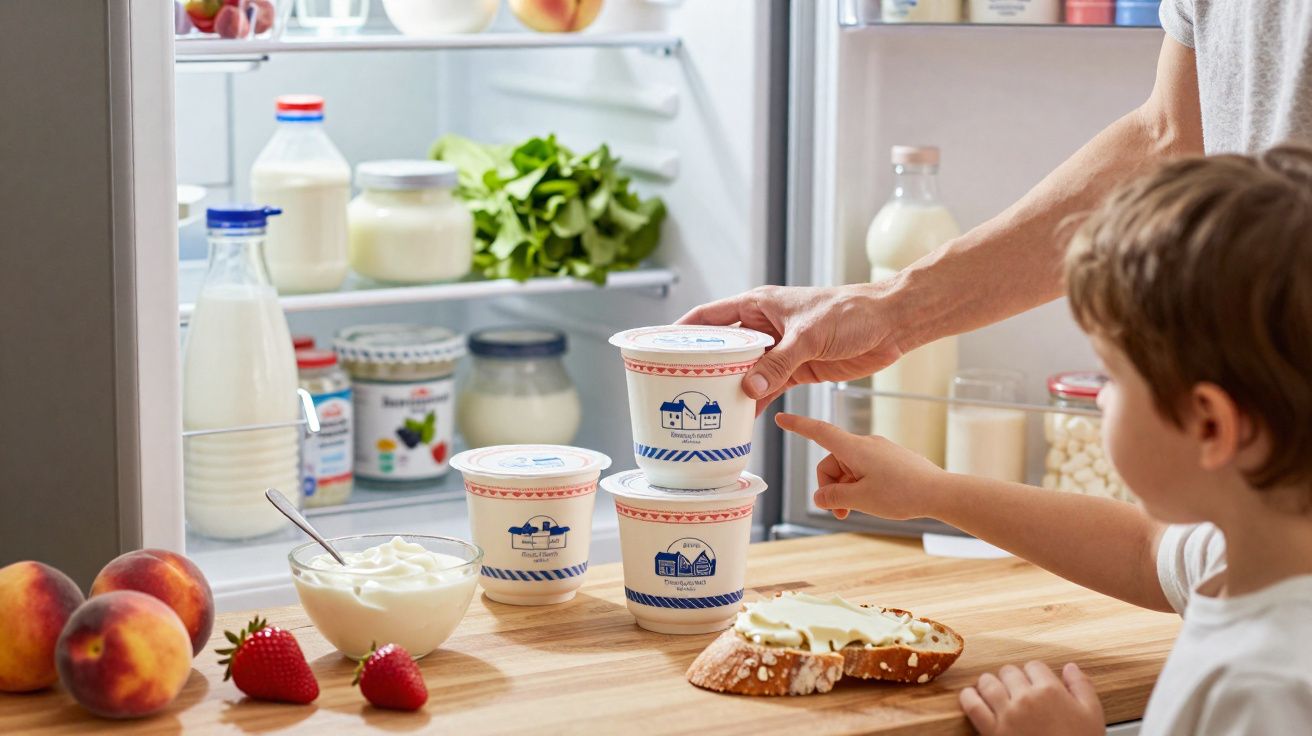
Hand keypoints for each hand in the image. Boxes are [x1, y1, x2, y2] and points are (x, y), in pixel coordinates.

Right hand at [677, 284, 904, 414]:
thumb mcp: (808, 335)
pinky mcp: (797, 369)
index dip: (683, 332)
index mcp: (759, 305)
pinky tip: (743, 419)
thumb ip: (778, 363)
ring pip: (744, 371)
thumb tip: (748, 388)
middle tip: (680, 388)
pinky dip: (756, 402)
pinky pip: (768, 387)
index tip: (659, 347)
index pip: (710, 317)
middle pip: (723, 348)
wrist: (890, 324)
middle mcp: (764, 326)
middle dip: (703, 366)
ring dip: (730, 389)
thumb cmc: (850, 312)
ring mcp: (779, 349)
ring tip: (708, 410)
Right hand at [775, 413, 944, 520]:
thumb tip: (820, 497)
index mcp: (854, 448)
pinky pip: (865, 469)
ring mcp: (880, 451)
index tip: (781, 418)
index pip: (819, 431)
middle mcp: (866, 444)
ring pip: (848, 468)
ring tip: (859, 511)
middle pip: (831, 461)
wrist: (941, 493)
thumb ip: (834, 497)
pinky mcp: (891, 459)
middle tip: (840, 512)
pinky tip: (876, 502)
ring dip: (846, 489)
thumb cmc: (902, 494)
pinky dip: (860, 486)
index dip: (798, 425)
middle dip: (830, 486)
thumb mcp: (860, 500)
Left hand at [959, 662, 1103, 735]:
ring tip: (993, 692)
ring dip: (989, 684)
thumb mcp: (1092, 716)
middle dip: (1012, 678)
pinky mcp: (991, 730)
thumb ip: (1081, 687)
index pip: (1034, 666)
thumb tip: (1070, 667)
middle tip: (1015, 690)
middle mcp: (1026, 698)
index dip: (1035, 674)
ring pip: (988, 682)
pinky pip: (972, 705)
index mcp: (1050, 691)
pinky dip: (969, 698)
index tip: (1034, 684)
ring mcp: (1007, 714)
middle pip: (1009, 671)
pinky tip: (972, 698)